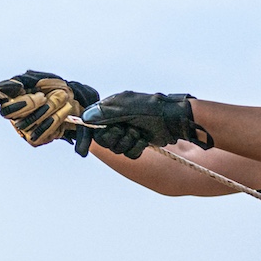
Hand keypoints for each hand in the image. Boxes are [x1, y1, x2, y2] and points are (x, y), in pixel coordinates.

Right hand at [0, 71, 99, 149]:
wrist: (73, 101)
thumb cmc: (52, 88)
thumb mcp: (38, 80)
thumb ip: (19, 83)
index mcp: (9, 96)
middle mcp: (12, 114)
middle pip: (8, 112)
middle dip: (29, 103)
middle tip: (43, 96)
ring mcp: (22, 128)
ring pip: (27, 122)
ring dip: (49, 109)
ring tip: (61, 98)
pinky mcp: (34, 139)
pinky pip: (41, 133)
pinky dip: (56, 120)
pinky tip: (63, 111)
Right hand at [81, 91, 211, 159]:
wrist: (175, 120)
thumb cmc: (152, 109)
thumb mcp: (127, 107)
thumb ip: (106, 112)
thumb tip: (85, 116)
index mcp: (111, 108)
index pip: (92, 122)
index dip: (89, 134)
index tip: (87, 147)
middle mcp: (116, 120)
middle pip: (103, 139)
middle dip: (116, 138)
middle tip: (127, 130)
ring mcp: (127, 131)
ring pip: (116, 148)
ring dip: (128, 143)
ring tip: (139, 133)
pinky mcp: (136, 142)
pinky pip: (128, 154)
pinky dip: (136, 148)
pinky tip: (144, 140)